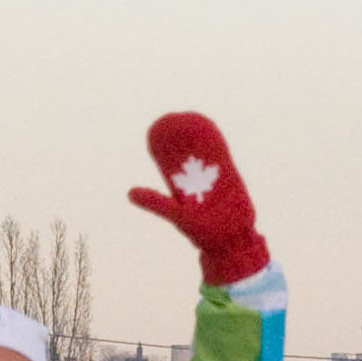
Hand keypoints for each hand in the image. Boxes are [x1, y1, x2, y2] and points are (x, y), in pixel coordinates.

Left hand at [128, 112, 268, 284]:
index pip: (172, 167)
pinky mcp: (230, 178)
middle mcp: (197, 184)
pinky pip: (221, 157)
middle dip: (183, 140)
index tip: (157, 134)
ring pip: (204, 154)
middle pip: (189, 157)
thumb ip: (156, 203)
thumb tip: (130, 192)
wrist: (231, 241)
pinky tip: (211, 129)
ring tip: (191, 120)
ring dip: (199, 138)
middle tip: (174, 121)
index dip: (165, 152)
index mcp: (182, 193)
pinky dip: (216, 143)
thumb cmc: (202, 233)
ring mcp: (214, 179)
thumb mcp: (176, 215)